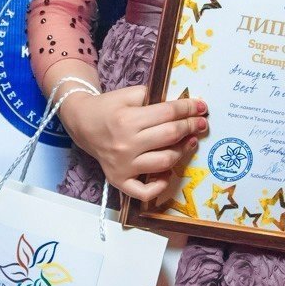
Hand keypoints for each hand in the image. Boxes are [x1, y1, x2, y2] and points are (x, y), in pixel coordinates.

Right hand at [59, 84, 206, 202]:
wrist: (82, 124)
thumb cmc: (108, 108)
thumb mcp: (128, 94)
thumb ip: (153, 95)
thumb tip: (181, 105)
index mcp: (128, 120)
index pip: (168, 113)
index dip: (188, 108)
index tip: (202, 106)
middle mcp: (126, 145)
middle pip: (170, 135)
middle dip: (191, 126)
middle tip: (201, 123)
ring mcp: (123, 165)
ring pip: (165, 161)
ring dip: (183, 151)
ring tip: (190, 141)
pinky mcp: (119, 180)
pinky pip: (144, 191)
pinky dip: (160, 186)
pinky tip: (168, 173)